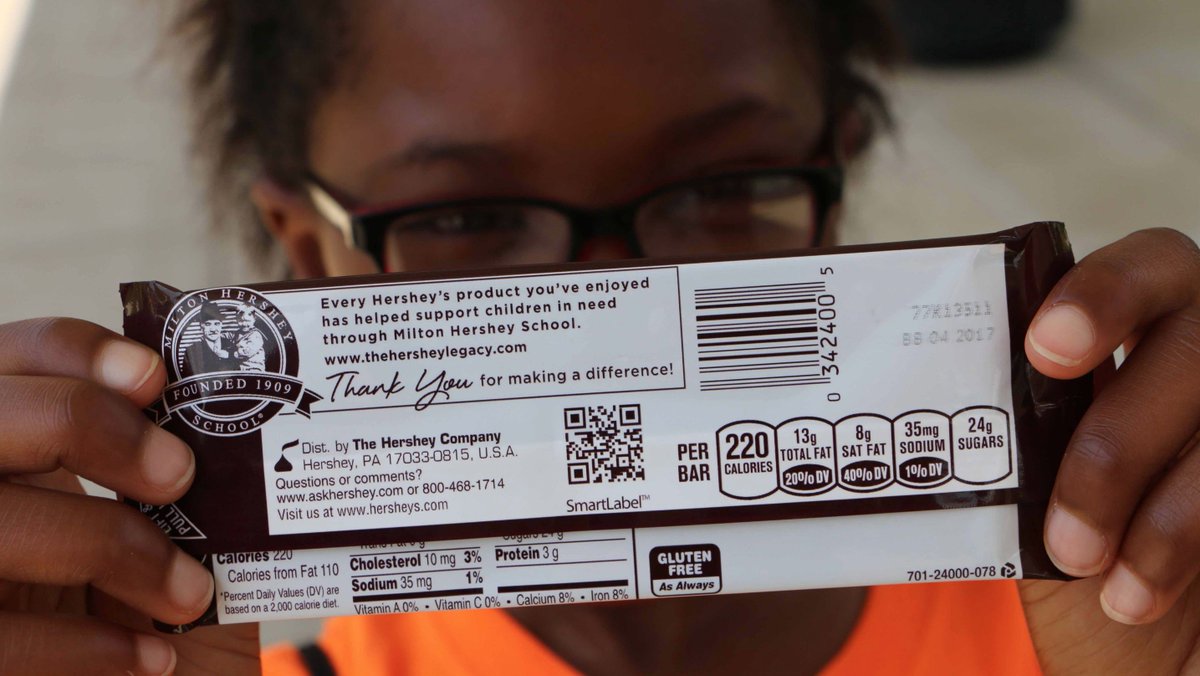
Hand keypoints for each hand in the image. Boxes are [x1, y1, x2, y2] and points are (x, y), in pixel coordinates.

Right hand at [0, 319, 259, 674]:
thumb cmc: (161, 627)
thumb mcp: (181, 542)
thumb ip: (179, 481)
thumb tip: (235, 408)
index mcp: (17, 454)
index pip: (14, 357)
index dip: (72, 350)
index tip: (157, 377)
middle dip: (82, 422)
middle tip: (178, 473)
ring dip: (104, 545)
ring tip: (188, 592)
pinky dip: (83, 645)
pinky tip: (151, 658)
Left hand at [1016, 229, 1199, 673]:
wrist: (1118, 578)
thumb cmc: (1054, 491)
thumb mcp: (1026, 445)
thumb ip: (1005, 411)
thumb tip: (905, 421)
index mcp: (1149, 311)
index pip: (1146, 265)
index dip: (1101, 296)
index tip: (1043, 348)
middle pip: (1188, 357)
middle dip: (1114, 449)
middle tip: (1059, 527)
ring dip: (1153, 523)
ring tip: (1081, 565)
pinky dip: (1175, 555)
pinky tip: (1131, 593)